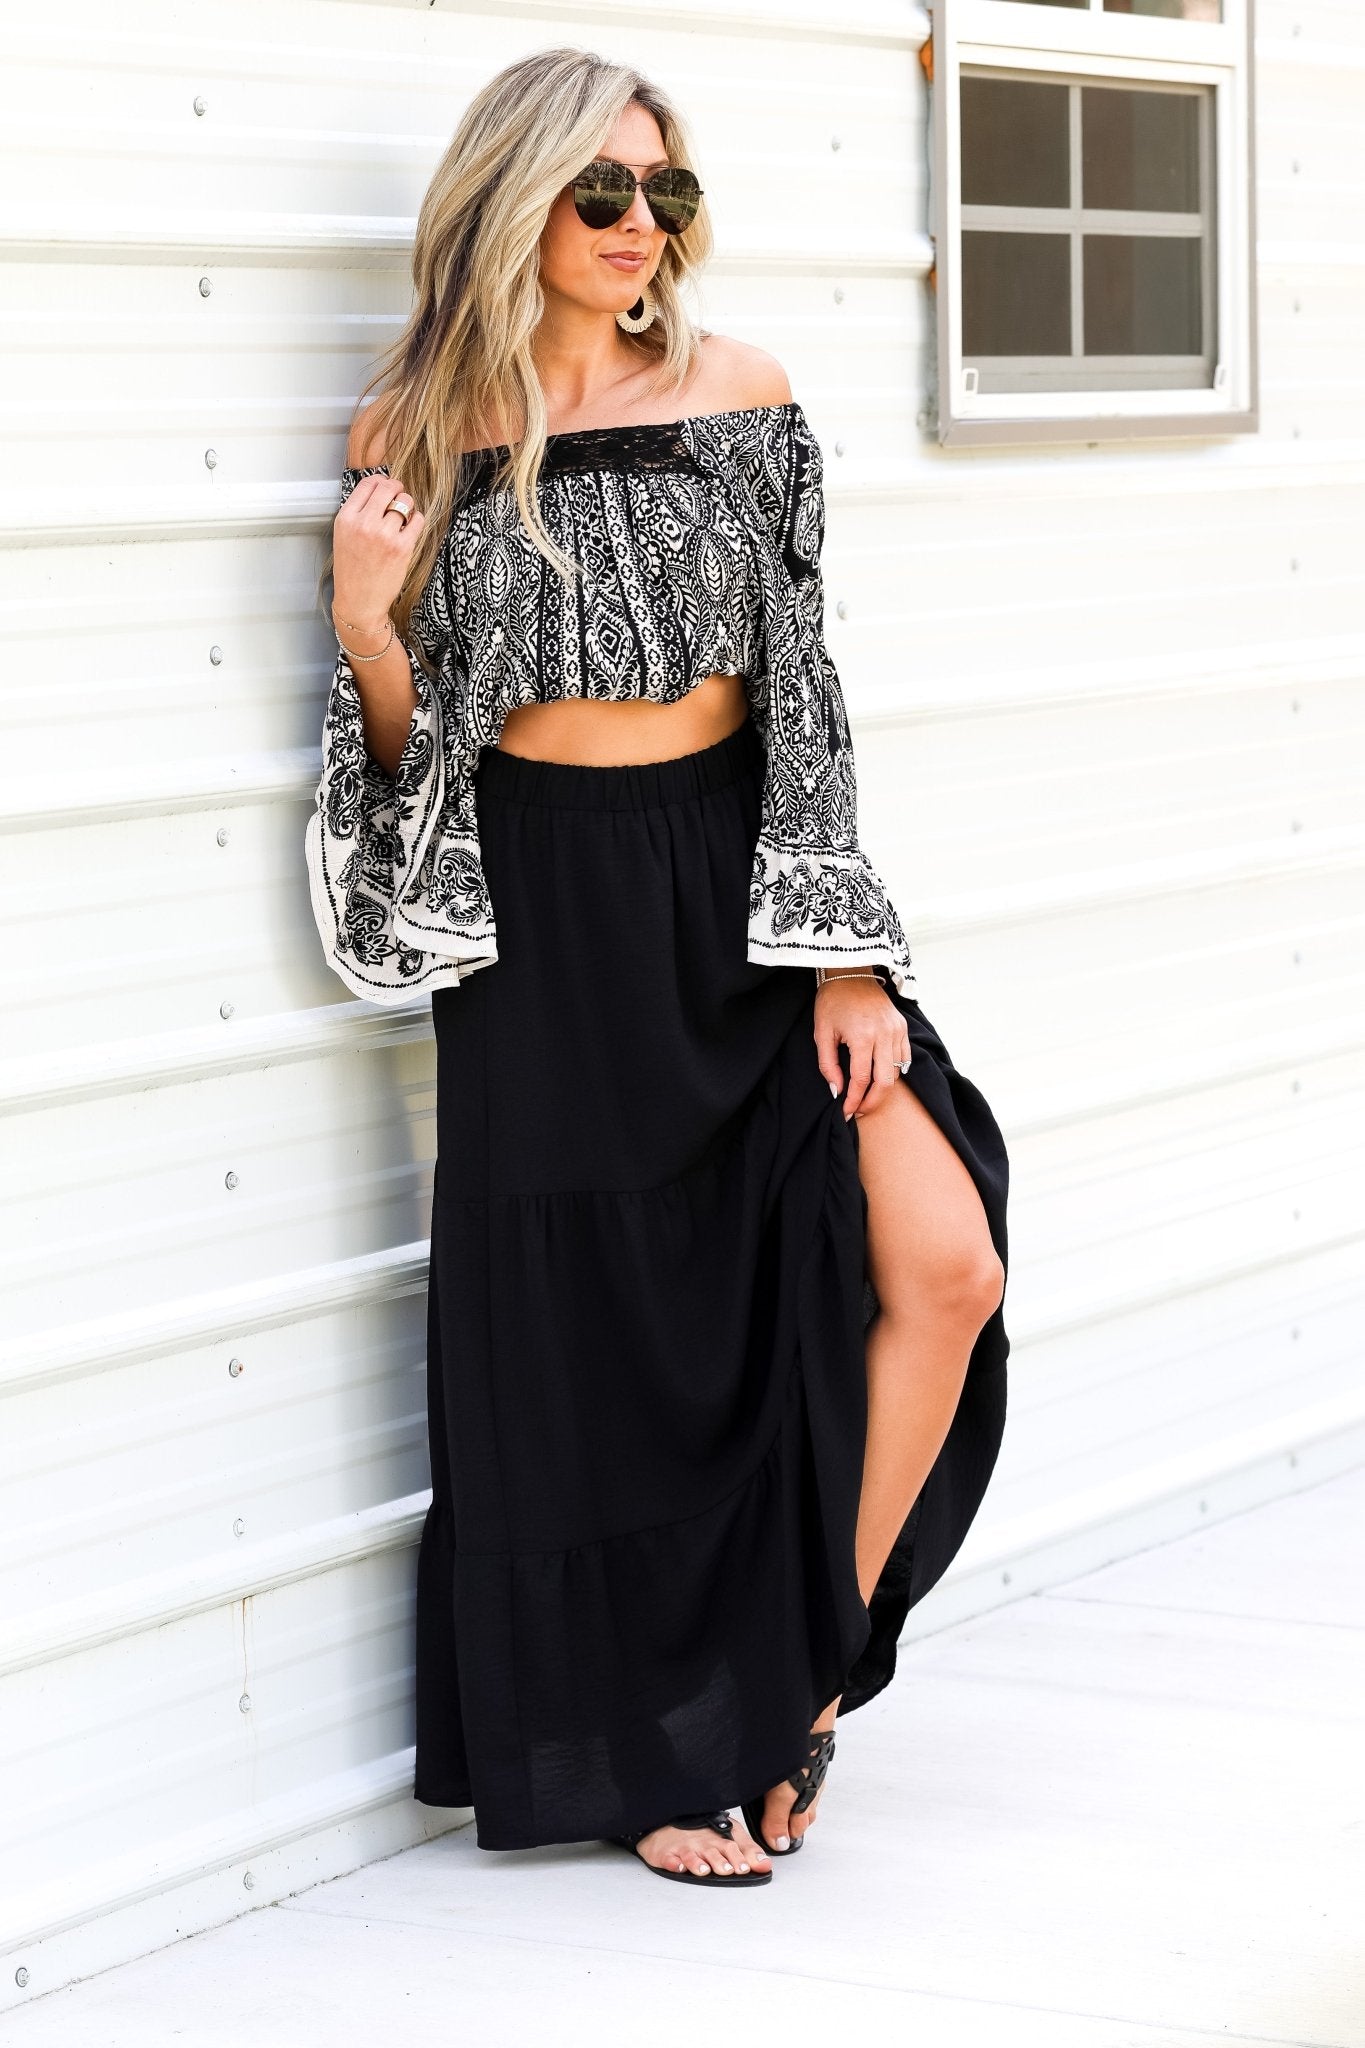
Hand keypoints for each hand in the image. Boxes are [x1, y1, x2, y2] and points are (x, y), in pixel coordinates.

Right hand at [332, 471, 426, 632]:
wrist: (359, 602)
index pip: (368, 484)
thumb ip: (357, 512)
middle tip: (399, 496)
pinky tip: (410, 527)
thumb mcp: (343, 536)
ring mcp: (384, 535)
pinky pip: (417, 520)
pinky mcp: (402, 547)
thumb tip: (379, 488)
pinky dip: (417, 520)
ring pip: (405, 502)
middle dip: (397, 488)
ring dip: (408, 506)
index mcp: (346, 518)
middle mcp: (363, 524)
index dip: (381, 481)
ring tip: (403, 517)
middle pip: (388, 487)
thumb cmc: (352, 570)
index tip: (386, 487)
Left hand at [813, 976, 911, 1120]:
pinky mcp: (902, 1027)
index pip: (861, 1079)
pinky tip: (880, 1078)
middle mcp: (884, 1034)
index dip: (854, 1100)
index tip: (846, 1112)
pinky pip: (904, 1058)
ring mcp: (897, 1030)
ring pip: (897, 1072)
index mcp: (862, 1035)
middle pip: (885, 1082)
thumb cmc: (832, 1001)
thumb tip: (836, 1091)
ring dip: (883, 1089)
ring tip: (867, 1097)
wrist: (851, 971)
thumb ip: (828, 1064)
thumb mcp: (822, 1032)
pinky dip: (895, 1072)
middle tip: (859, 1111)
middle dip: (872, 1102)